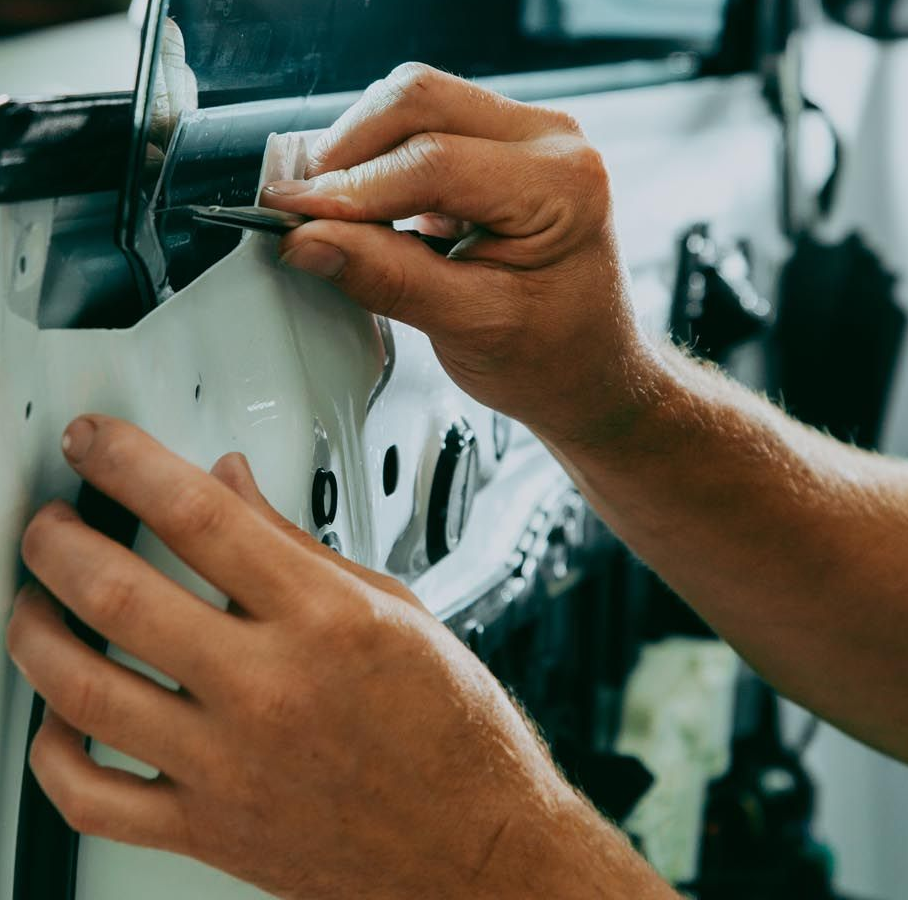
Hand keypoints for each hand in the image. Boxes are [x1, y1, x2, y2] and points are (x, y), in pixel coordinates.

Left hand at [7, 417, 601, 899]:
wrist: (476, 852)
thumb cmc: (451, 729)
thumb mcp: (392, 606)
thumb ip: (295, 541)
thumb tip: (231, 483)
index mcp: (321, 619)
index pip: (198, 515)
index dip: (128, 461)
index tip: (95, 442)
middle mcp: (267, 689)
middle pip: (121, 595)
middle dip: (57, 541)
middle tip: (47, 520)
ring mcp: (229, 766)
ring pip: (85, 692)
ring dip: (36, 631)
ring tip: (32, 600)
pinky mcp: (209, 831)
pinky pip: (93, 799)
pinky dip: (51, 753)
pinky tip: (56, 714)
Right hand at [261, 64, 664, 449]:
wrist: (592, 368)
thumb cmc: (556, 356)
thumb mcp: (471, 328)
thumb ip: (388, 278)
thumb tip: (310, 240)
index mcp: (562, 184)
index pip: (433, 161)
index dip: (350, 189)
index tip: (293, 216)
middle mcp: (552, 140)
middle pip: (419, 98)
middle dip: (347, 149)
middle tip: (300, 205)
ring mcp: (528, 133)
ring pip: (417, 100)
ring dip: (360, 149)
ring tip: (328, 210)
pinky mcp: (502, 142)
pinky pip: (426, 122)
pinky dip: (381, 157)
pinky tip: (362, 205)